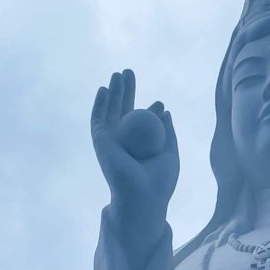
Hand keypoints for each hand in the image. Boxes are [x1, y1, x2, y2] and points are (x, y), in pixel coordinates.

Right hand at [91, 69, 179, 261]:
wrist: (142, 196)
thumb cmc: (159, 182)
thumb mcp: (170, 153)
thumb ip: (168, 132)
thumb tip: (165, 111)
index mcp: (140, 147)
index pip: (143, 124)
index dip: (150, 110)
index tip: (159, 103)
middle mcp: (123, 143)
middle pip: (124, 111)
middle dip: (127, 92)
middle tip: (130, 72)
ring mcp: (111, 141)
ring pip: (110, 110)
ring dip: (114, 91)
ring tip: (119, 74)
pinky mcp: (101, 141)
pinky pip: (99, 118)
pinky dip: (101, 103)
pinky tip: (105, 88)